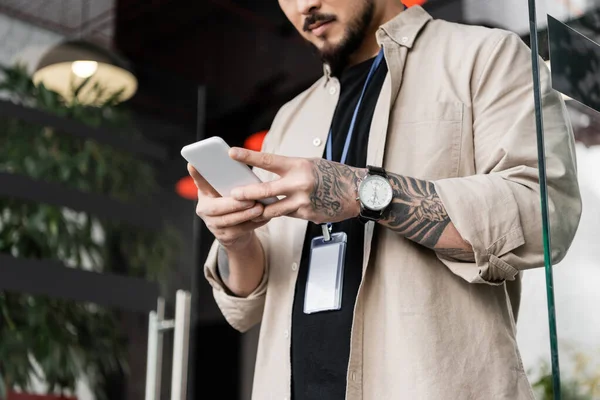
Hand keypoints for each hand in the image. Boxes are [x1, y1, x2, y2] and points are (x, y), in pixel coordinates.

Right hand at [187, 164, 268, 250]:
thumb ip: (232, 183)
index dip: (196, 175)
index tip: (193, 164)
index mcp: (205, 193)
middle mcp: (204, 209)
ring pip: (228, 220)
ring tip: (260, 208)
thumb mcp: (230, 191)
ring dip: (245, 214)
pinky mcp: (224, 237)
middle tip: (250, 200)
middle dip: (234, 204)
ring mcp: (212, 224)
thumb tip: (244, 169)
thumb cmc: (235, 203)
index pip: (200, 182)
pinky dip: (253, 223)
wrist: (238, 232)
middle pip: (216, 207)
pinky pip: (239, 230)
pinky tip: (264, 217)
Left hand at [228, 148, 365, 224]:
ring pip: (273, 210)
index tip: (231, 153)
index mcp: (298, 165)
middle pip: (265, 191)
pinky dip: (281, 212)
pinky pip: (287, 215)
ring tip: (249, 209)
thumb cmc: (332, 175)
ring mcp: (303, 201)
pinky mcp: (307, 215)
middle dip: (246, 194)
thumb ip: (289, 170)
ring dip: (259, 210)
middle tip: (234, 194)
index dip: (248, 156)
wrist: (357, 192)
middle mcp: (299, 183)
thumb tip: (267, 175)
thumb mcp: (309, 165)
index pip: (268, 160)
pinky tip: (279, 210)